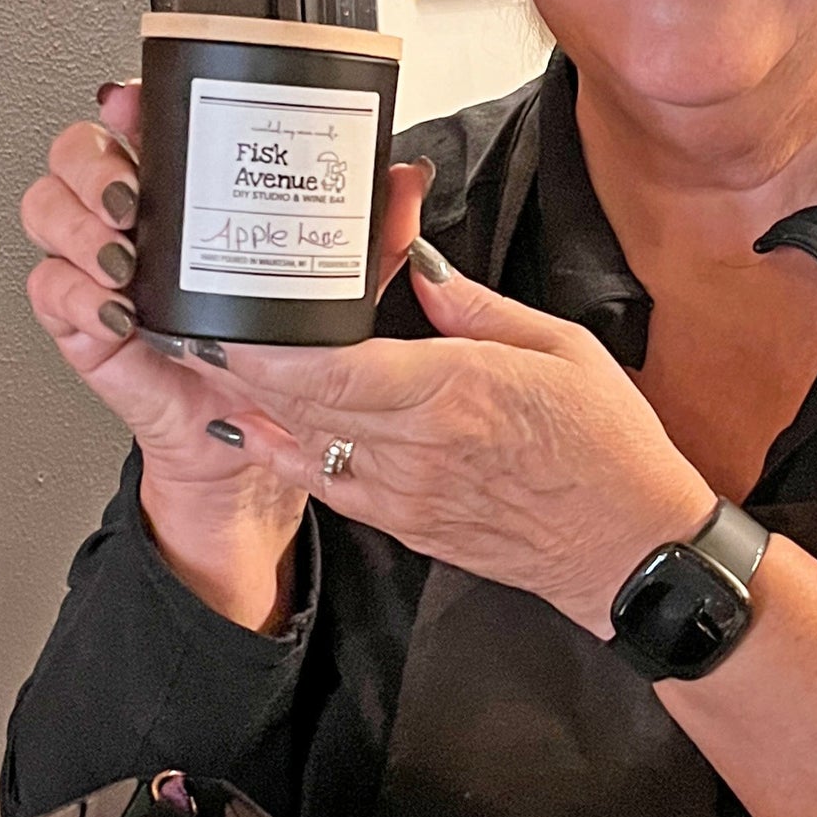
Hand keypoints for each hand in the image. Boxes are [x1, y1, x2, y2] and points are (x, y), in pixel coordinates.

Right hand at [19, 79, 430, 624]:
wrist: (246, 442)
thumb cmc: (275, 353)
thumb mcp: (332, 283)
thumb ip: (370, 231)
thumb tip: (405, 179)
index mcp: (184, 190)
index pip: (138, 124)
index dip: (125, 105)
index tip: (131, 101)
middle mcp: (134, 219)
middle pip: (75, 156)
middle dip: (92, 164)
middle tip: (129, 194)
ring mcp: (101, 267)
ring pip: (47, 212)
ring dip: (77, 224)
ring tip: (124, 251)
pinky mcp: (83, 323)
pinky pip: (50, 289)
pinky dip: (77, 292)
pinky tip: (116, 306)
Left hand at [212, 255, 714, 637]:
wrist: (628, 548)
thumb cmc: (607, 445)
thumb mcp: (561, 346)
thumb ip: (475, 307)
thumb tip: (418, 269)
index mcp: (457, 391)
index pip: (334, 369)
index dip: (267, 346)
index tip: (225, 309)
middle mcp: (419, 446)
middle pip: (301, 403)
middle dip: (238, 362)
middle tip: (188, 319)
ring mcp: (406, 493)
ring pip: (302, 444)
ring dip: (250, 402)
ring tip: (203, 358)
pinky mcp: (406, 524)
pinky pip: (326, 484)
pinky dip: (281, 451)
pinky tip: (251, 422)